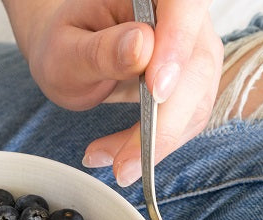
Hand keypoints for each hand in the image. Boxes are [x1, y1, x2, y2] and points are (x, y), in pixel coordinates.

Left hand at [2, 0, 222, 185]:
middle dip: (164, 122)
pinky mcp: (192, 86)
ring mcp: (192, 53)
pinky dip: (153, 146)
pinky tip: (120, 156)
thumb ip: (100, 50)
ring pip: (196, 102)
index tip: (156, 90)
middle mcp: (183, 20)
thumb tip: (141, 46)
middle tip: (126, 161)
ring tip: (113, 162)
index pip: (182, 8)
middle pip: (196, 67)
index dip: (177, 47)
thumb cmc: (66, 44)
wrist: (71, 53)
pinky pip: (185, 121)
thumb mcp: (66, 49)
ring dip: (156, 143)